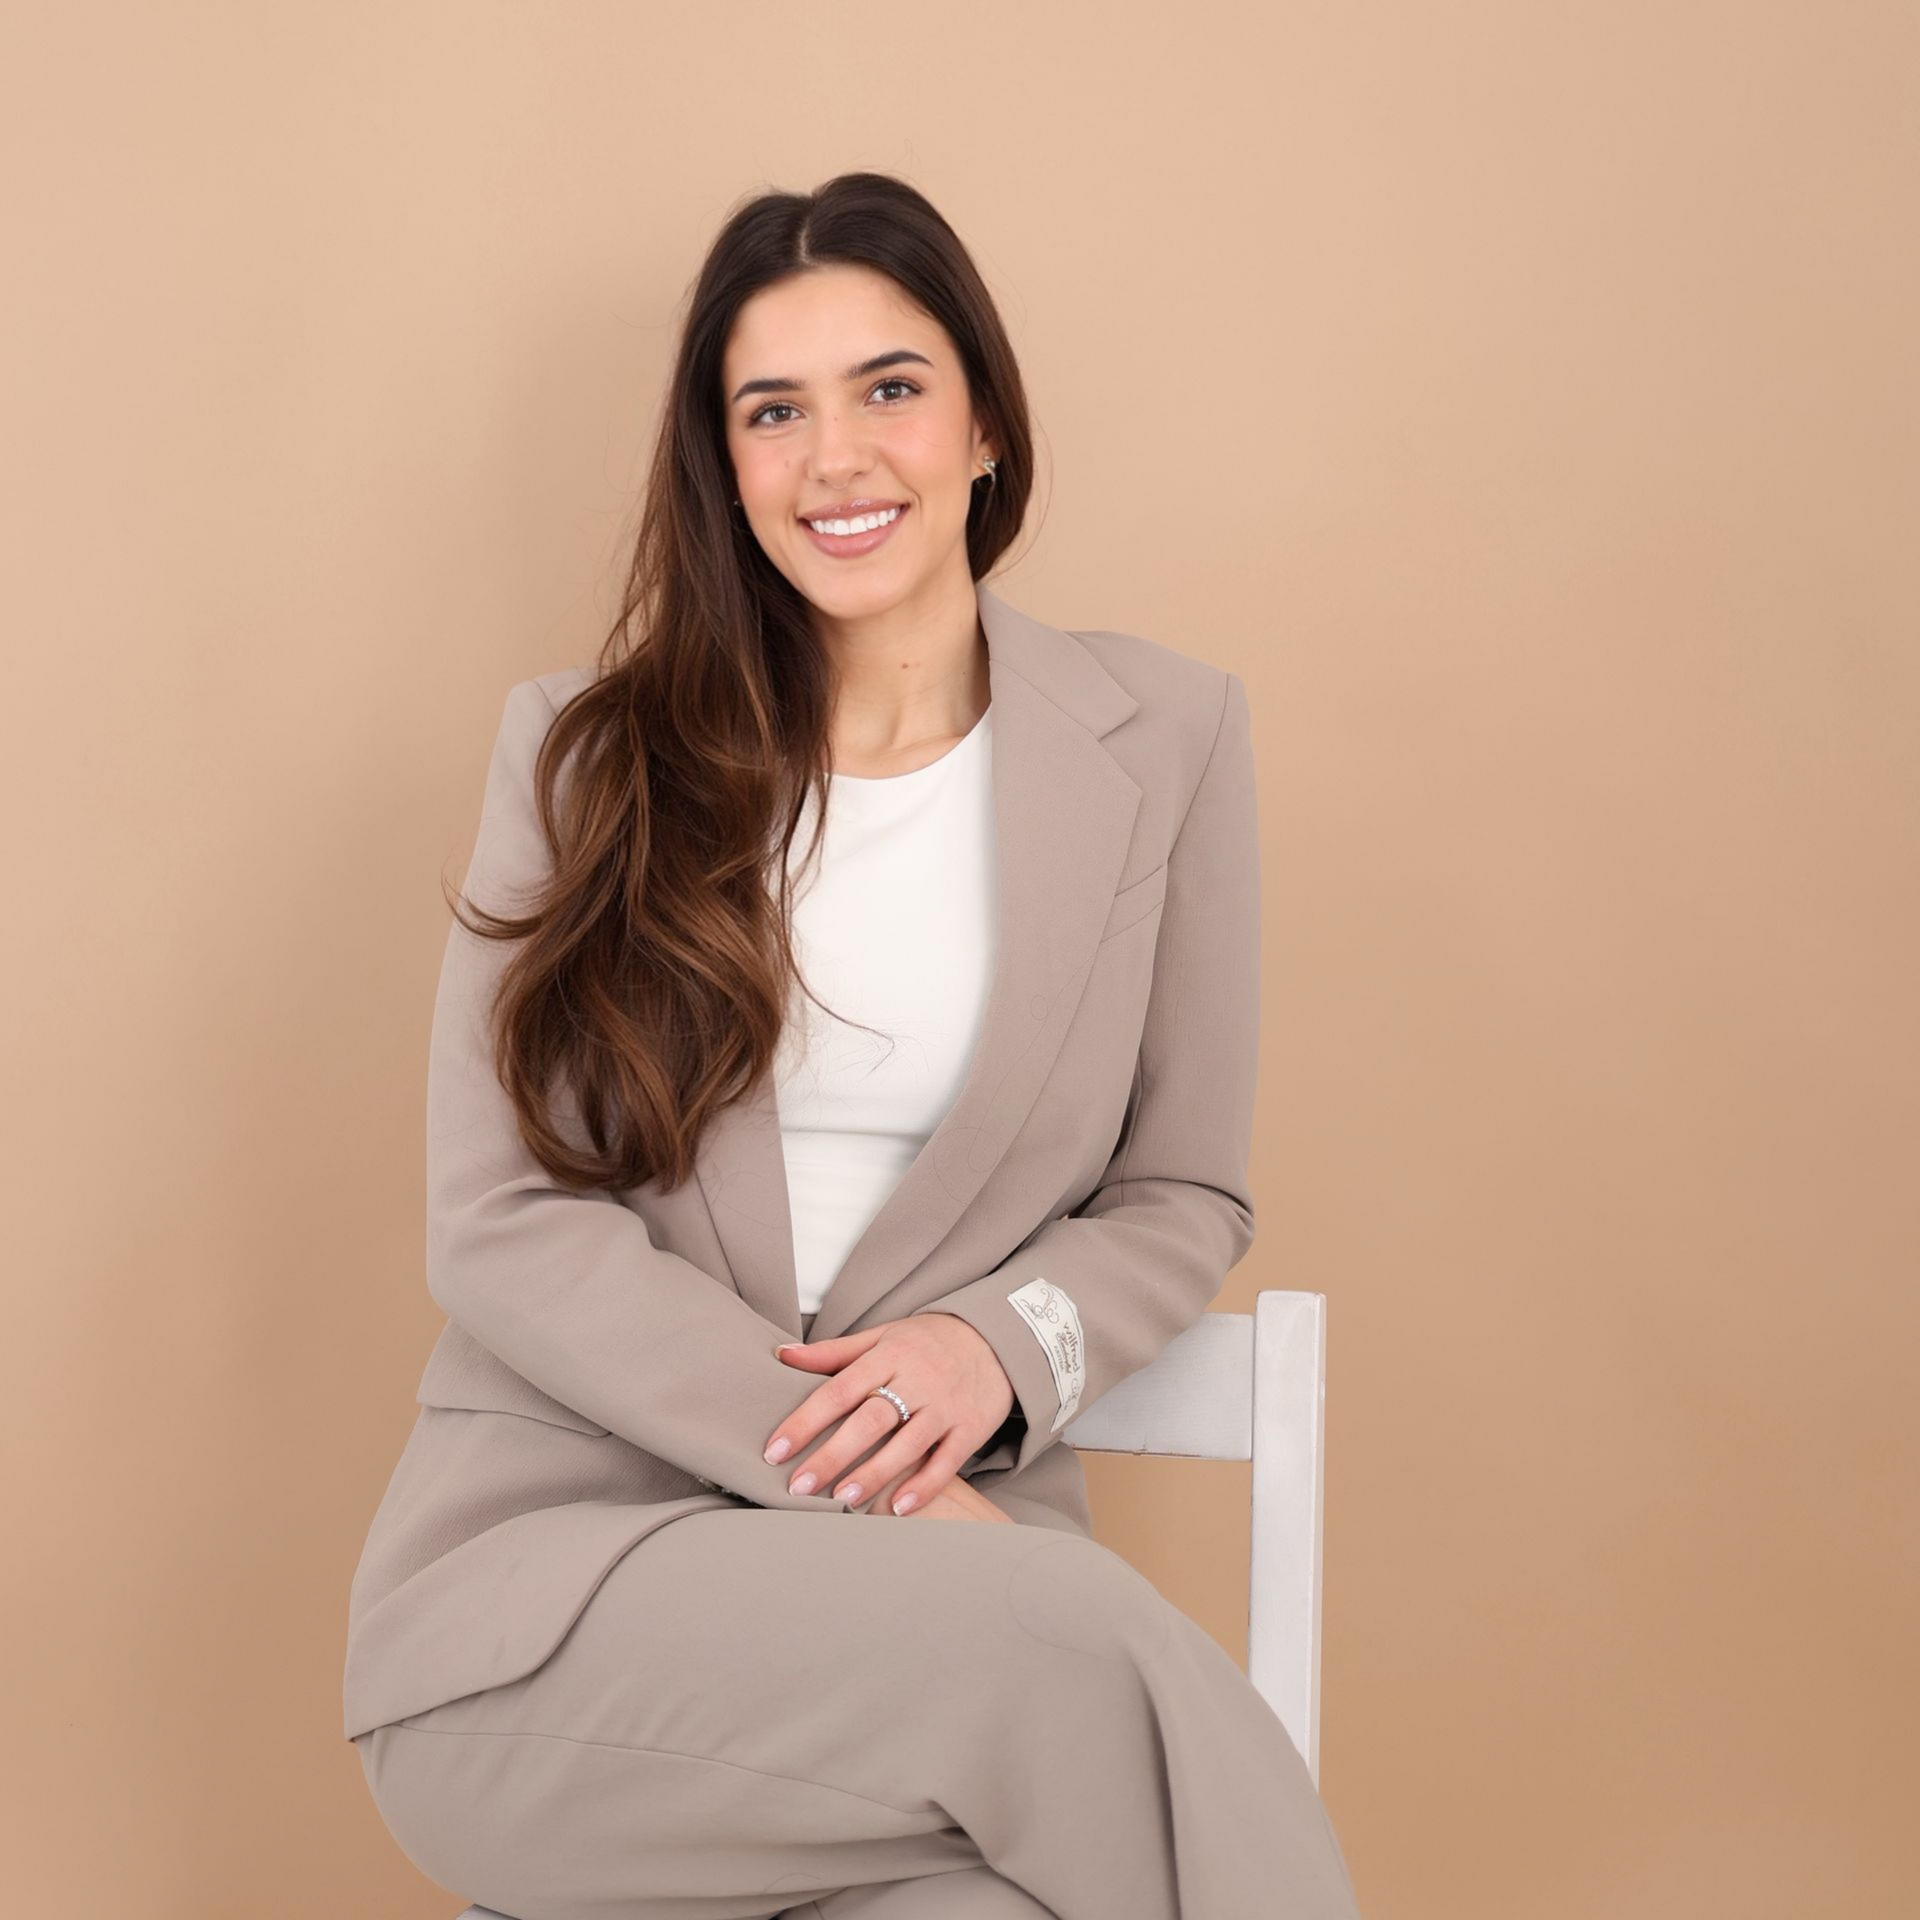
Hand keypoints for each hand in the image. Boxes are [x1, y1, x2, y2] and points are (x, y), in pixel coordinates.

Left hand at [764, 1312, 1015, 1516]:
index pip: (839, 1389)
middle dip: (832, 1455)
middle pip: (870, 1420)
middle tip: (798, 1486)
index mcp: (888, 1355)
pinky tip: (898, 1508)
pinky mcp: (971, 1427)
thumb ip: (835, 1352)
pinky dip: (924, 1486)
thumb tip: (782, 1355)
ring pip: (907, 1444)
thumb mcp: (884, 1336)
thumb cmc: (928, 1341)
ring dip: (874, 1474)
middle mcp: (917, 1379)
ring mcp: (946, 1405)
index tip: (774, 1449)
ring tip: (842, 1501)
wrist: (997, 1337)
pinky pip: (947, 1461)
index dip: (805, 1420)